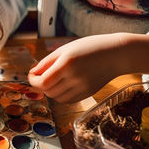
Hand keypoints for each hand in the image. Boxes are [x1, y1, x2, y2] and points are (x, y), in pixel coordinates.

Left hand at [28, 33, 148, 102]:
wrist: (116, 54)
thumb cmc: (89, 48)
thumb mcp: (65, 49)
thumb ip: (46, 62)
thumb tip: (32, 74)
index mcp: (67, 64)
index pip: (42, 82)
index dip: (33, 81)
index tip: (32, 75)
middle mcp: (75, 77)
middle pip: (48, 91)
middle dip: (42, 85)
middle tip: (44, 75)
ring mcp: (82, 88)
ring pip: (56, 98)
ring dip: (51, 90)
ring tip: (57, 78)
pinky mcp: (87, 94)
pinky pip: (67, 100)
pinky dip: (62, 94)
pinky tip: (66, 83)